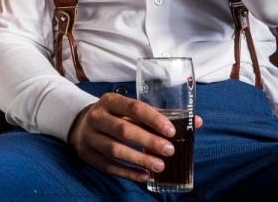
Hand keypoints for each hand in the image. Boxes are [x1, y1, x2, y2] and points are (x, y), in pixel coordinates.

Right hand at [67, 93, 202, 181]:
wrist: (81, 125)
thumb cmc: (115, 116)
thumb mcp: (129, 110)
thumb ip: (159, 115)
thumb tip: (196, 121)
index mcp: (110, 101)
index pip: (134, 108)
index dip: (154, 119)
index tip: (171, 131)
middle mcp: (98, 117)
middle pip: (124, 131)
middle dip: (149, 142)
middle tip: (169, 151)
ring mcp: (90, 136)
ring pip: (116, 150)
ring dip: (140, 160)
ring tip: (160, 166)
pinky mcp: (88, 155)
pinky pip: (109, 166)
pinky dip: (128, 173)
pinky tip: (144, 176)